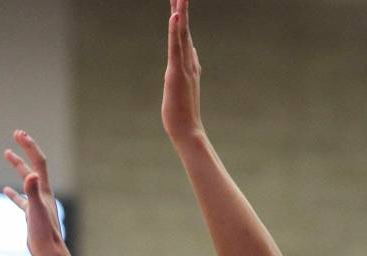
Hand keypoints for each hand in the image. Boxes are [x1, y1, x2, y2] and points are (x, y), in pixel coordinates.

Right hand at [4, 130, 64, 255]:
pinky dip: (13, 193)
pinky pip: (21, 201)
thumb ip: (32, 191)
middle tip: (16, 134)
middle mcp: (43, 195)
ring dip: (18, 166)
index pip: (38, 162)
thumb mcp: (36, 210)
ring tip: (7, 154)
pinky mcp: (31, 216)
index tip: (19, 133)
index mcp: (44, 191)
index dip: (29, 146)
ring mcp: (37, 205)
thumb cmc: (44, 233)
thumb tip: (31, 174)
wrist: (49, 253)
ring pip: (26, 181)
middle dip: (25, 150)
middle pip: (33, 167)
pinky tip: (5, 190)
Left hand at [162, 0, 203, 143]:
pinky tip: (175, 14)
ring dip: (180, 11)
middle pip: (183, 28)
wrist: (188, 131)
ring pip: (181, 32)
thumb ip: (187, 69)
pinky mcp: (177, 72)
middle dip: (181, 6)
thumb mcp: (182, 87)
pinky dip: (176, 30)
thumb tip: (191, 54)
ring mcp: (184, 66)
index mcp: (190, 64)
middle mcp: (189, 61)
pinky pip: (176, 47)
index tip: (179, 0)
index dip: (181, 17)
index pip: (183, 35)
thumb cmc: (183, 115)